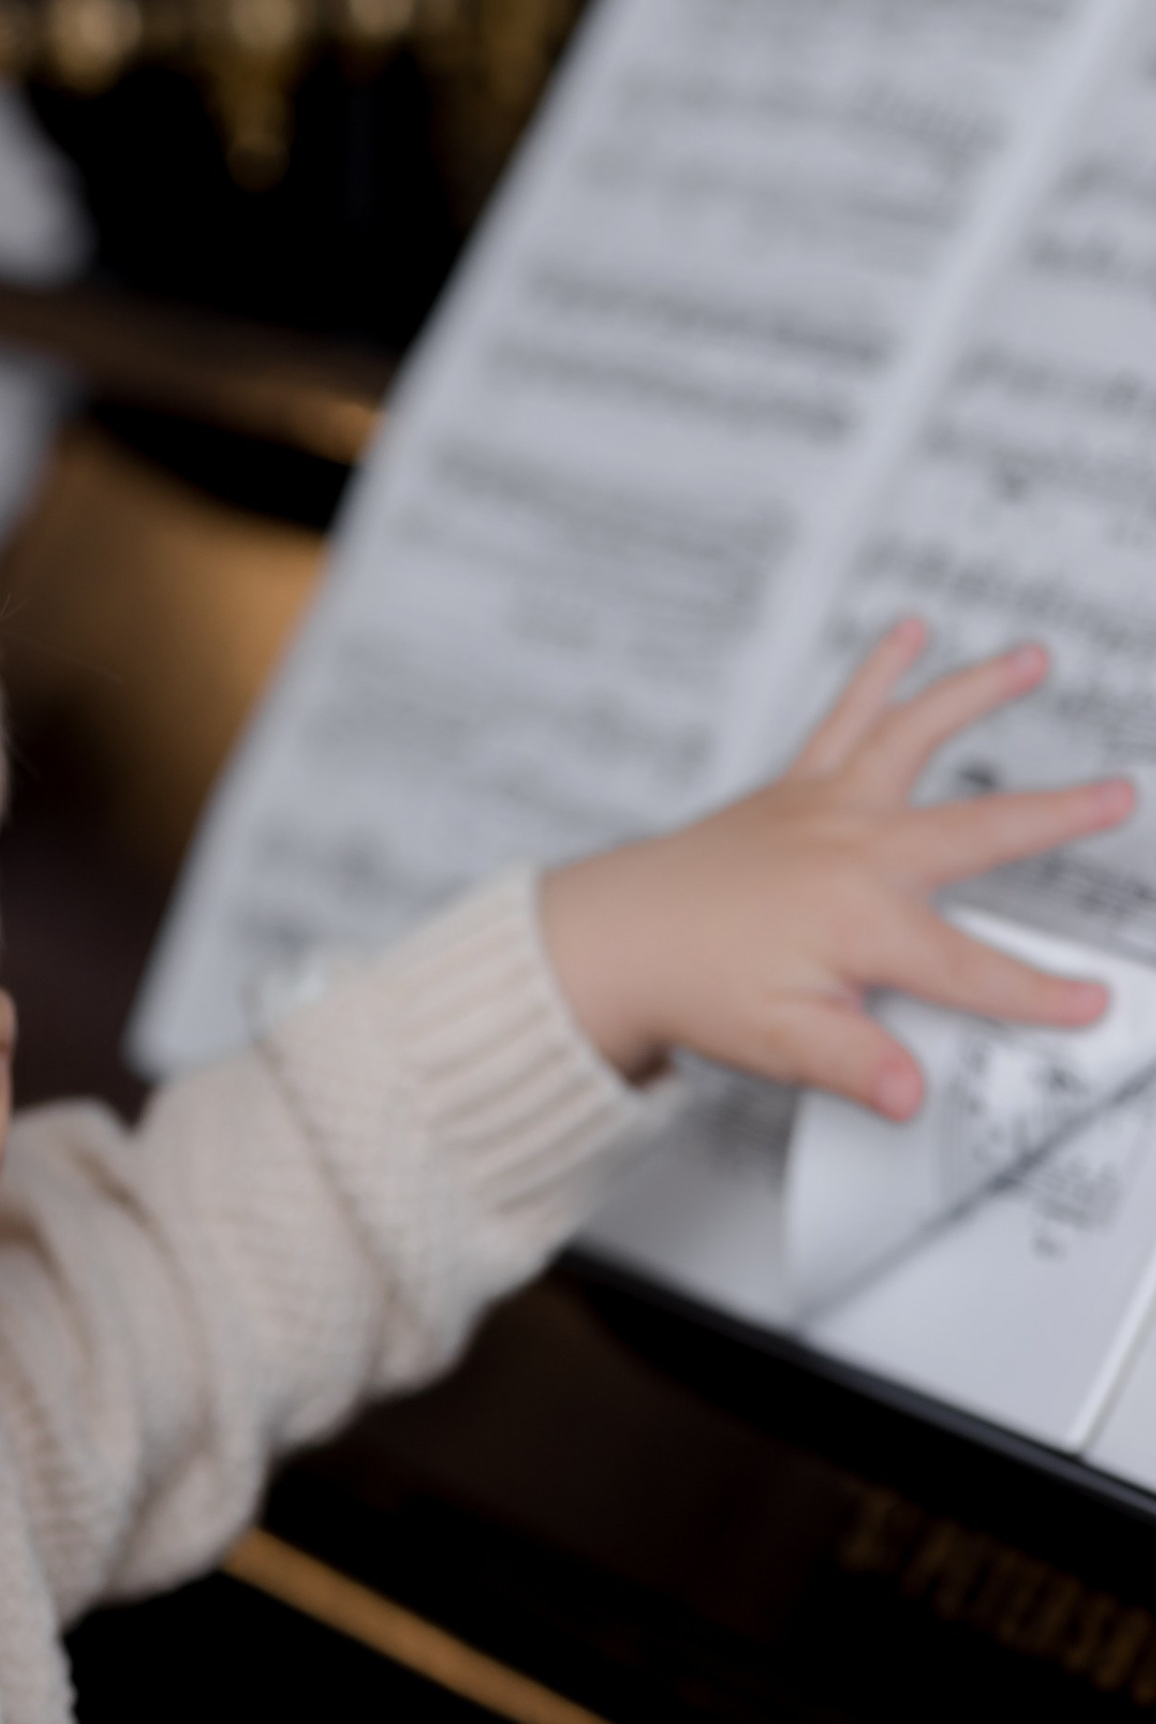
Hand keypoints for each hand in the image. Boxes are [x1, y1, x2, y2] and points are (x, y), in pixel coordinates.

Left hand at [537, 621, 1131, 1117]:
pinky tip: (908, 631)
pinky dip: (876, 671)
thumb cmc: (696, 986)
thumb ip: (854, 1065)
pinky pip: (845, 718)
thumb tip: (907, 1092)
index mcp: (861, 924)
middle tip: (1119, 796)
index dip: (1034, 993)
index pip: (969, 970)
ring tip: (1030, 660)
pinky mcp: (799, 789)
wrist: (619, 942)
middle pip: (974, 833)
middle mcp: (854, 851)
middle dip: (1054, 818)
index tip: (1087, 1004)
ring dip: (975, 694)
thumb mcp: (781, 1045)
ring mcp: (828, 809)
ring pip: (912, 737)